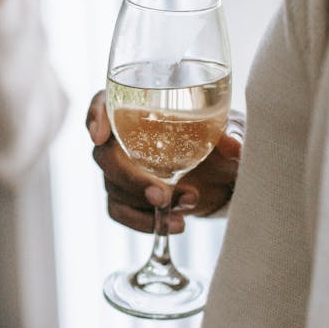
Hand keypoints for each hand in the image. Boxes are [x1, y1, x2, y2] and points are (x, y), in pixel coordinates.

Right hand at [86, 90, 244, 233]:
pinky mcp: (129, 197)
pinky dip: (143, 222)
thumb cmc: (219, 140)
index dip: (94, 117)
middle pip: (105, 156)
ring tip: (189, 202)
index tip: (99, 136)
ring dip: (147, 203)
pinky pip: (120, 211)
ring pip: (114, 187)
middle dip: (130, 178)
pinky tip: (174, 224)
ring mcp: (122, 170)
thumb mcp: (232, 131)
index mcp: (140, 108)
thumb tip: (234, 146)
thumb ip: (232, 134)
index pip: (102, 103)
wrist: (224, 175)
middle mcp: (123, 138)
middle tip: (162, 194)